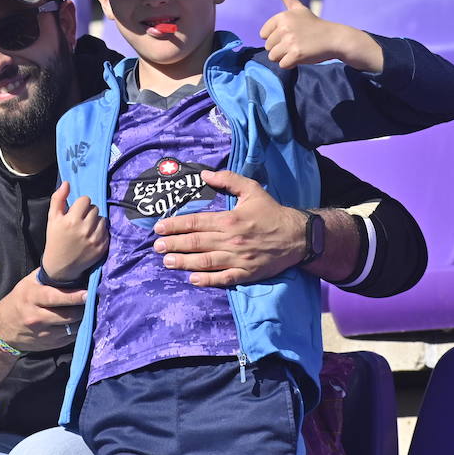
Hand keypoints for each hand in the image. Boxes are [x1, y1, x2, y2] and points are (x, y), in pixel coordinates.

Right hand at [0, 270, 86, 352]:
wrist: (2, 328)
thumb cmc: (19, 300)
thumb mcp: (28, 284)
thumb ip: (47, 275)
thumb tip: (70, 263)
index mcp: (32, 298)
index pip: (55, 297)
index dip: (73, 296)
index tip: (88, 292)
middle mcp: (37, 317)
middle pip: (67, 315)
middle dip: (84, 308)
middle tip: (96, 300)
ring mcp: (43, 333)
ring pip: (71, 328)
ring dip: (84, 319)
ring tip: (92, 310)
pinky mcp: (50, 345)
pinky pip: (70, 337)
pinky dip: (78, 329)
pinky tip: (83, 321)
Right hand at [42, 181, 107, 282]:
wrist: (60, 266)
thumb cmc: (55, 239)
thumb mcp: (52, 218)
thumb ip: (57, 199)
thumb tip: (66, 183)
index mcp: (71, 220)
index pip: (85, 200)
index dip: (80, 205)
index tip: (75, 212)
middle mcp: (85, 229)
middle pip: (95, 208)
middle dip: (88, 213)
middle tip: (80, 221)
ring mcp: (95, 239)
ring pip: (102, 219)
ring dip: (96, 222)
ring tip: (86, 229)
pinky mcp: (102, 247)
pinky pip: (107, 231)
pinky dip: (100, 232)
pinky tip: (91, 238)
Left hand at [152, 169, 306, 286]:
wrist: (297, 236)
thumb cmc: (271, 212)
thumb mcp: (252, 189)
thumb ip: (228, 179)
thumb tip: (204, 175)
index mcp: (230, 219)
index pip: (196, 222)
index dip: (175, 225)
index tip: (159, 228)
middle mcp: (231, 240)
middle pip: (196, 242)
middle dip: (173, 245)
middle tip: (156, 247)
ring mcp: (238, 259)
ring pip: (205, 262)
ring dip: (183, 262)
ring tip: (167, 262)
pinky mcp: (246, 273)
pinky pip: (223, 278)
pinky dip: (207, 280)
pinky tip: (192, 279)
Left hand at [259, 0, 381, 70]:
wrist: (334, 38)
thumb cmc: (314, 25)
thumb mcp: (299, 9)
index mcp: (282, 17)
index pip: (263, 35)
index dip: (275, 38)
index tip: (290, 34)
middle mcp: (284, 27)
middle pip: (268, 47)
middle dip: (280, 48)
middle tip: (297, 43)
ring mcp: (290, 41)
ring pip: (274, 57)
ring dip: (285, 57)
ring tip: (298, 49)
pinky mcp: (296, 54)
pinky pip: (283, 65)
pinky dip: (291, 64)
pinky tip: (302, 56)